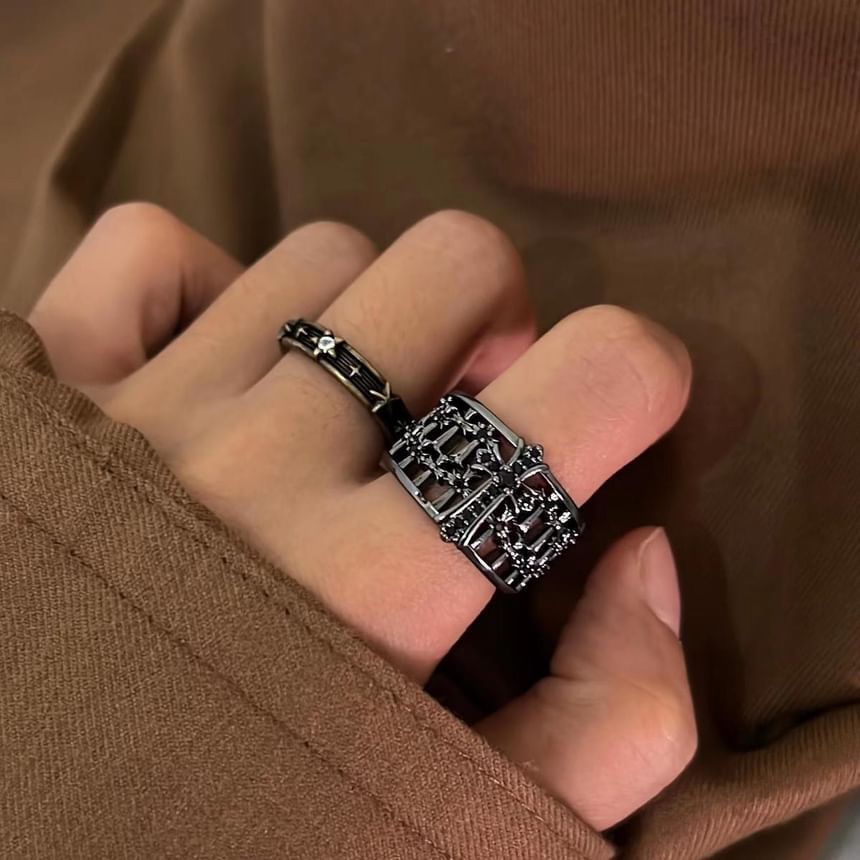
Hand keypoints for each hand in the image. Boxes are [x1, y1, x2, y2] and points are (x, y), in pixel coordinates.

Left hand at [30, 203, 695, 829]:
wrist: (28, 846)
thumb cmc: (243, 832)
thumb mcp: (461, 829)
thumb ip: (609, 719)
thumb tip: (645, 556)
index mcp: (384, 584)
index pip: (592, 380)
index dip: (641, 371)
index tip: (616, 405)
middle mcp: (263, 473)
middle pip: (455, 264)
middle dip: (495, 322)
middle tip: (466, 409)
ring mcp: (137, 414)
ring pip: (320, 258)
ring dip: (361, 322)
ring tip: (338, 415)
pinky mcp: (39, 388)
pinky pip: (152, 252)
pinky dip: (203, 290)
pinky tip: (215, 374)